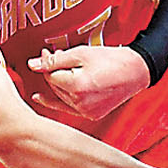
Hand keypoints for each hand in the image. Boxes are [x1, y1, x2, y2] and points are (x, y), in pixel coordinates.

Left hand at [28, 44, 150, 119]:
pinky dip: (56, 102)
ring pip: (60, 97)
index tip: (46, 52)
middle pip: (54, 87)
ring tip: (65, 69)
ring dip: (59, 83)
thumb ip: (54, 60)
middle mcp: (80, 103)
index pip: (50, 76)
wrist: (136, 71)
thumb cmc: (112, 60)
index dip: (47, 62)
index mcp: (77, 86)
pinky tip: (40, 98)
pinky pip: (68, 108)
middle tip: (55, 56)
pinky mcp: (91, 115)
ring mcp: (86, 112)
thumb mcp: (81, 53)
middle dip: (52, 72)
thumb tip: (32, 64)